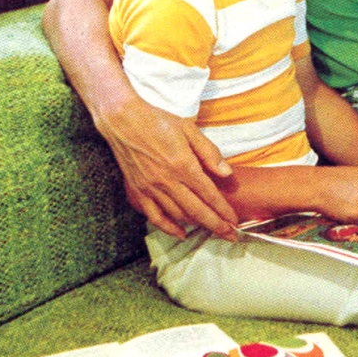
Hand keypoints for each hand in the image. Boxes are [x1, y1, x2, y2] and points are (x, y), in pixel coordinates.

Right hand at [94, 91, 237, 239]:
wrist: (123, 120)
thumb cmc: (158, 121)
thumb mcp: (189, 130)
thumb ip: (209, 153)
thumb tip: (227, 174)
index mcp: (182, 164)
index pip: (209, 194)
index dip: (224, 210)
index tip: (235, 222)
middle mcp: (167, 180)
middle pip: (197, 211)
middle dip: (216, 225)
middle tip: (231, 236)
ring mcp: (151, 188)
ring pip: (178, 215)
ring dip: (197, 226)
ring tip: (212, 230)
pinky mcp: (138, 191)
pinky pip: (155, 216)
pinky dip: (169, 228)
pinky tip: (181, 233)